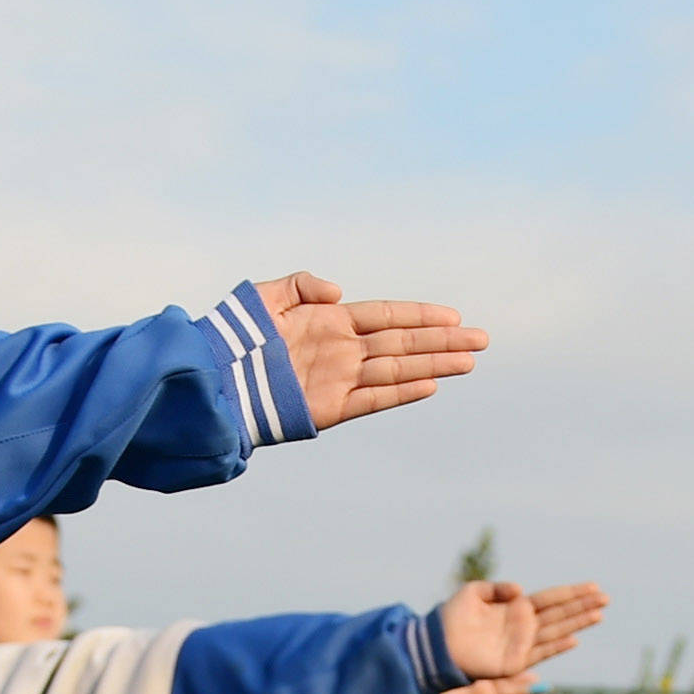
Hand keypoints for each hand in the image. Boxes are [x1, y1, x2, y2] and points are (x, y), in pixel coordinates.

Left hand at [255, 273, 487, 427]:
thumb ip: (301, 285)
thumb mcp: (265, 297)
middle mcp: (342, 351)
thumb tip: (338, 291)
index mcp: (330, 322)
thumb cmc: (233, 336)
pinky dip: (402, 392)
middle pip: (404, 342)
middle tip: (481, 340)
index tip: (454, 315)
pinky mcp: (329, 407)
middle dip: (443, 341)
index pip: (387, 316)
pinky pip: (374, 398)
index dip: (421, 314)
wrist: (212, 379)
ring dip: (434, 364)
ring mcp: (339, 379)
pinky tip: (430, 385)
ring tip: (469, 362)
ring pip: (398, 369)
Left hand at [436, 579, 607, 681]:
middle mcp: (522, 626)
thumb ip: (497, 588)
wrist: (435, 646)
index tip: (593, 586)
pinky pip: (540, 652)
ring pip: (556, 631)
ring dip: (578, 623)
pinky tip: (575, 638)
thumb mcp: (473, 593)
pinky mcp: (513, 663)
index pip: (550, 599)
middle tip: (606, 598)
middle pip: (559, 614)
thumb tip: (522, 590)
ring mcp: (520, 645)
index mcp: (515, 608)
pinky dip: (557, 646)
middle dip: (582, 606)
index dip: (571, 593)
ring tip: (599, 614)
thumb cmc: (450, 619)